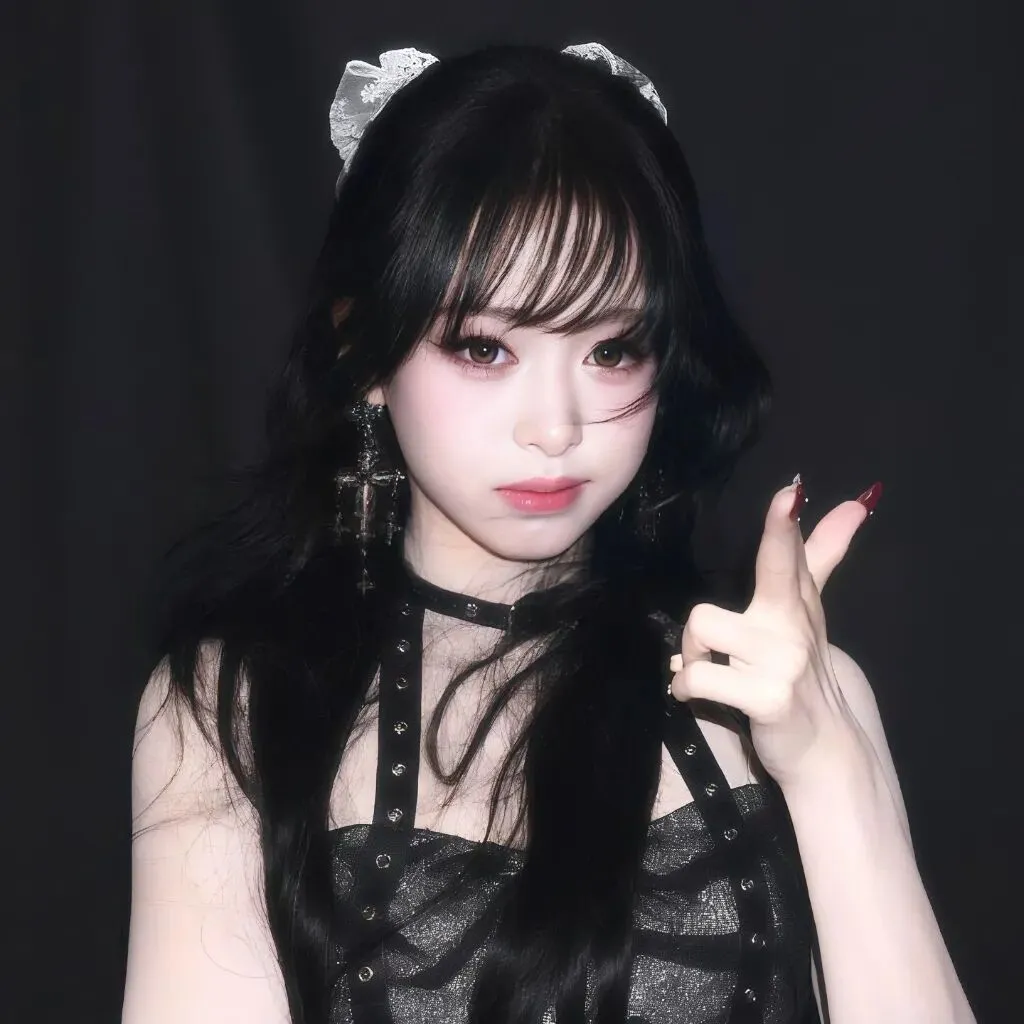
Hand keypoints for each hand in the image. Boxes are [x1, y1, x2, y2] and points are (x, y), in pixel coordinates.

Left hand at [667, 476, 879, 790]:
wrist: (824, 751)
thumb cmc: (803, 675)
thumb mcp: (809, 614)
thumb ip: (821, 557)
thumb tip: (857, 503)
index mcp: (797, 604)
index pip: (797, 554)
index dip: (790, 523)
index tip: (794, 489)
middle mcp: (794, 626)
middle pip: (779, 568)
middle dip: (783, 534)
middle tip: (787, 501)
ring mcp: (784, 662)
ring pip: (703, 625)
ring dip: (689, 651)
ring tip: (701, 667)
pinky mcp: (767, 698)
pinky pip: (698, 676)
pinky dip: (684, 686)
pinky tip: (691, 693)